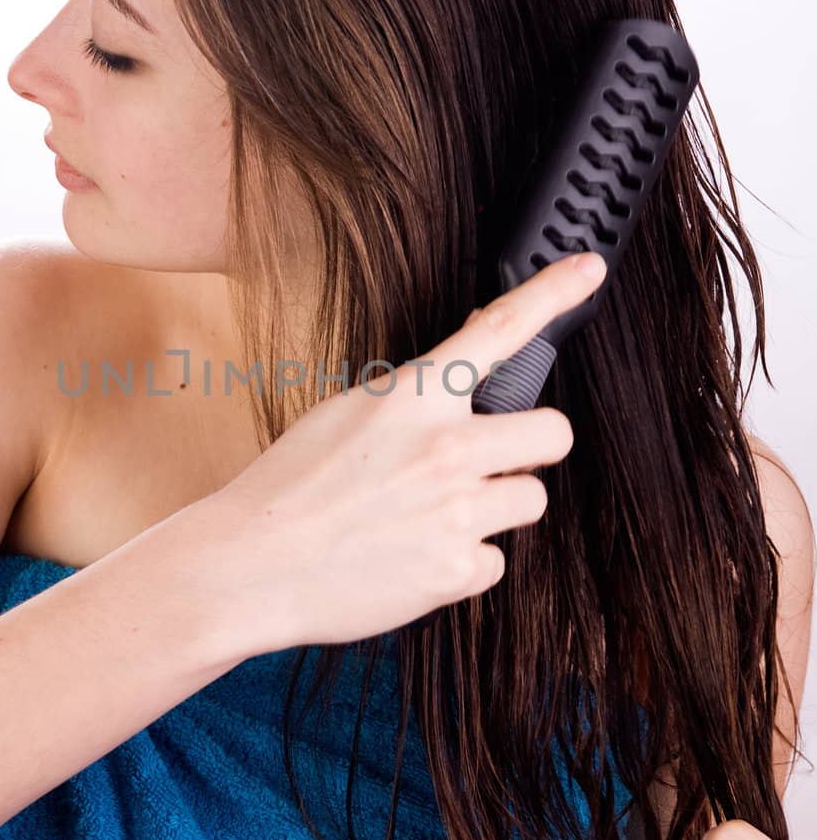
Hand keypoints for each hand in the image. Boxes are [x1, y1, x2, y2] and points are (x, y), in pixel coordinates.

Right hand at [202, 250, 606, 654]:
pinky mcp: (455, 571)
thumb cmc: (290, 487)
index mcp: (413, 397)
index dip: (553, 292)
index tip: (589, 268)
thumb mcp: (346, 413)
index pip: (499, 329)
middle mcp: (445, 447)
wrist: (250, 564)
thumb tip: (467, 369)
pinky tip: (414, 556)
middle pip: (554, 434)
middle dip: (531, 446)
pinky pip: (494, 561)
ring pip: (530, 499)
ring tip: (433, 515)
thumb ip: (414, 395)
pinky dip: (462, 562)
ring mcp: (456, 511)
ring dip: (494, 505)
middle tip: (493, 458)